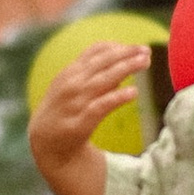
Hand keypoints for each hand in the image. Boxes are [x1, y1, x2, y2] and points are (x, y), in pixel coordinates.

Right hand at [28, 39, 147, 194]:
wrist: (46, 146)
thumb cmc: (64, 113)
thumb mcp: (74, 89)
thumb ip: (96, 77)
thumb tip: (123, 69)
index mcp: (70, 72)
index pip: (95, 52)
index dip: (118, 47)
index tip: (138, 48)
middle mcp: (71, 84)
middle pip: (102, 63)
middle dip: (125, 54)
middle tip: (147, 50)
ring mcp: (74, 103)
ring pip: (102, 80)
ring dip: (125, 68)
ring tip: (145, 62)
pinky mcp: (79, 123)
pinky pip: (100, 107)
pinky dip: (116, 98)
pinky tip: (134, 92)